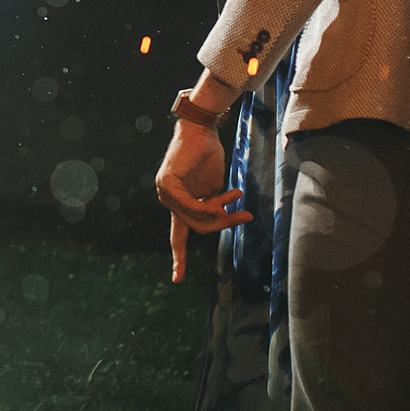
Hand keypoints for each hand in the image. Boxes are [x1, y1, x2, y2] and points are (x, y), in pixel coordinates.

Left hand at [153, 119, 251, 283]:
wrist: (202, 131)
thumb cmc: (208, 156)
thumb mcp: (215, 188)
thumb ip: (215, 207)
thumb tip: (222, 221)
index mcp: (178, 204)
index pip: (178, 235)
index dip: (178, 258)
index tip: (177, 279)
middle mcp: (168, 200)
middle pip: (197, 227)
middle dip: (223, 224)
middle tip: (244, 214)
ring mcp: (165, 192)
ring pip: (196, 218)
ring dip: (220, 212)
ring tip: (236, 196)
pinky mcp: (167, 183)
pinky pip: (191, 206)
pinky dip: (209, 205)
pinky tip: (224, 198)